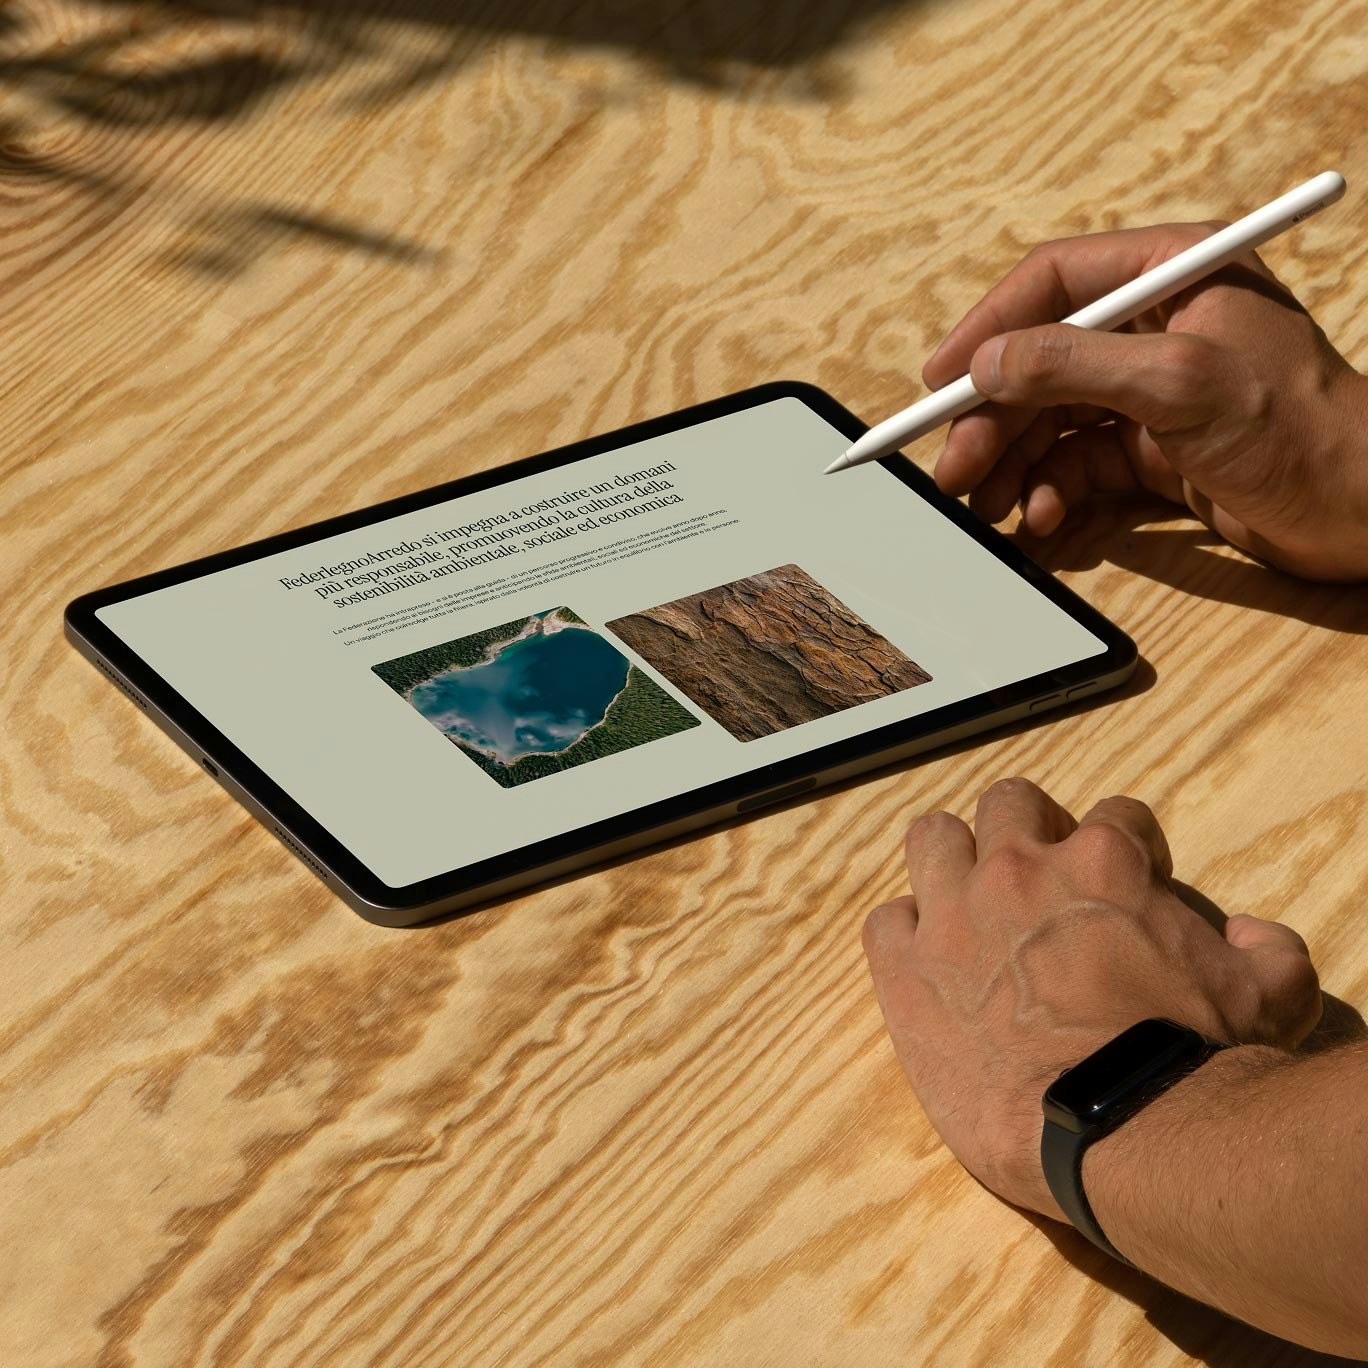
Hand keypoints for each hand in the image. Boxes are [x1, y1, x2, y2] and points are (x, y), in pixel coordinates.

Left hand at [861, 778, 1321, 1220]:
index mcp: (1104, 862)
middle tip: (1041, 878)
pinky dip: (904, 936)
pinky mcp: (905, 970)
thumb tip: (1251, 934)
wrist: (1115, 1128)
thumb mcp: (1268, 997)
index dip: (1129, 844)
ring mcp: (953, 913)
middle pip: (1008, 802)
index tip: (1130, 881)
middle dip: (1029, 827)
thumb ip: (1266, 950)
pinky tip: (927, 965)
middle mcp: (1019, 868)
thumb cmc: (1194, 1061)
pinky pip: (885, 921)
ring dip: (953, 860)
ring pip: (933, 838)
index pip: (1117, 814)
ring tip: (969, 903)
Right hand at [923, 225, 1367, 580]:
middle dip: (992, 418)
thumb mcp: (1175, 383)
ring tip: (987, 506)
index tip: (940, 381)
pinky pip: (1075, 462)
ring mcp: (1152, 389)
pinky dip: (1049, 490)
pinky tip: (1041, 518)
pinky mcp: (1153, 448)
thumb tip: (986, 366)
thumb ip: (1073, 367)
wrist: (1362, 510)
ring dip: (1011, 462)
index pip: (1054, 281)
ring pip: (1050, 418)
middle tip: (951, 469)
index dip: (989, 329)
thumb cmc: (1294, 428)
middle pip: (1040, 360)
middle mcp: (1156, 324)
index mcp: (1172, 273)